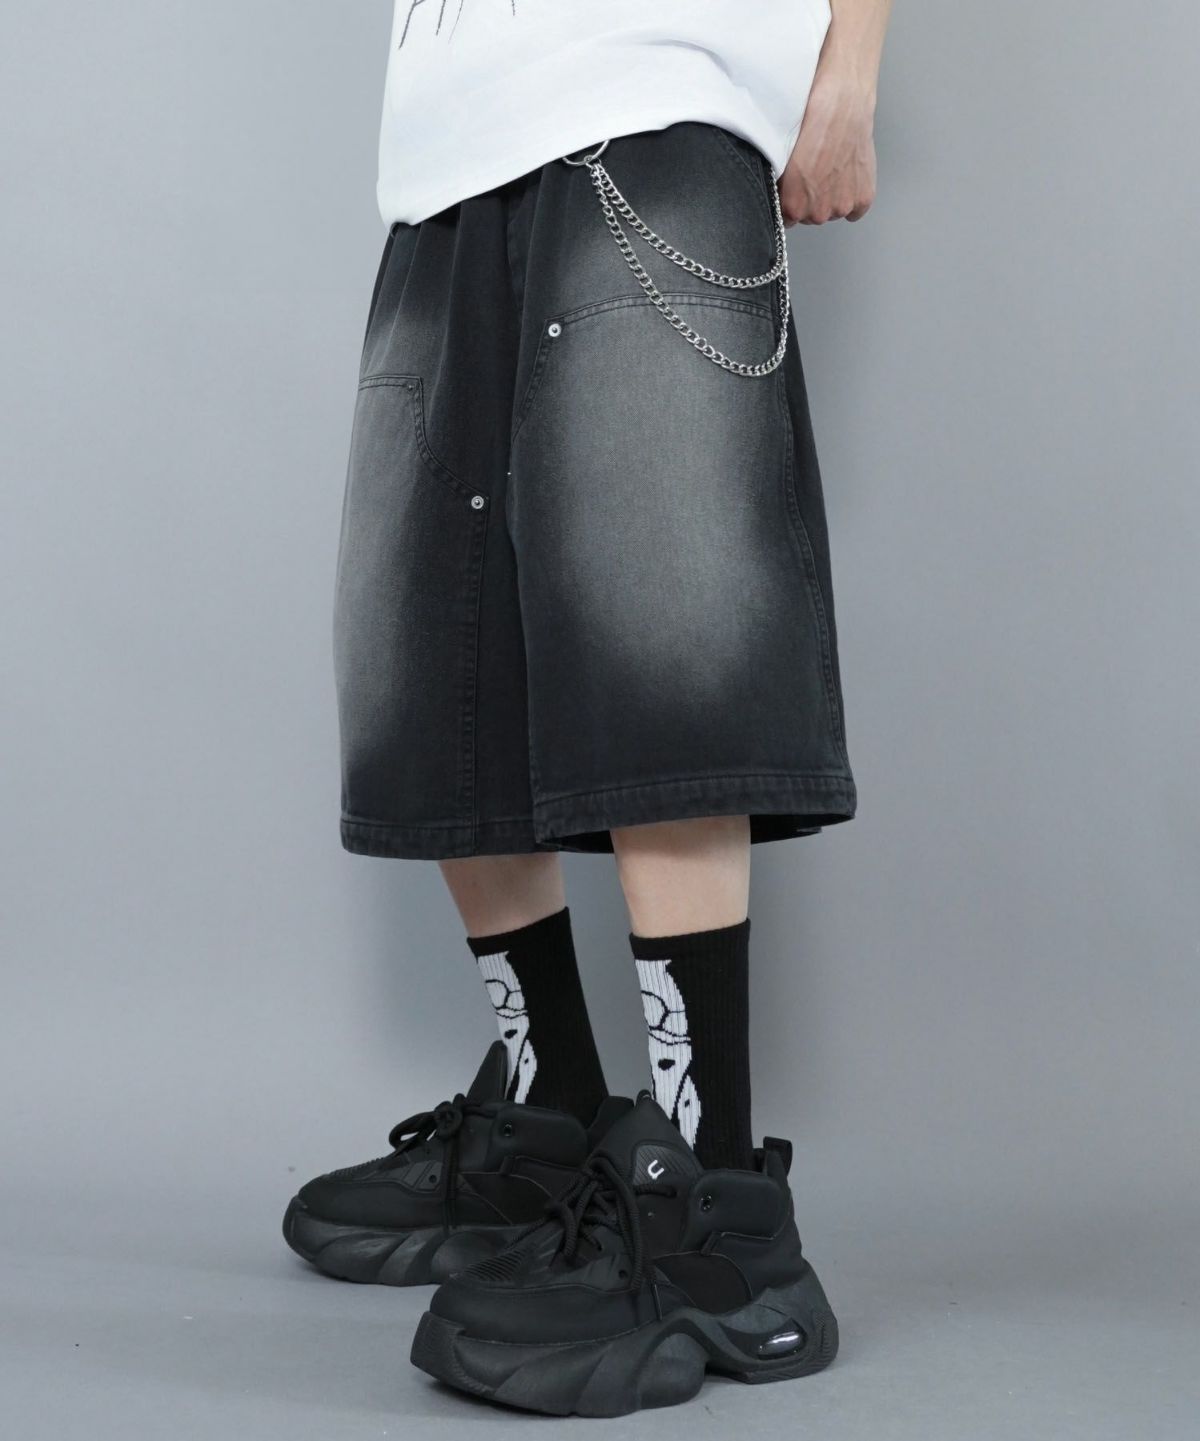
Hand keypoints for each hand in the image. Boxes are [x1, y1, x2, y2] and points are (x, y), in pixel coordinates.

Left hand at [778, 72, 877, 224]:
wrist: (842, 103)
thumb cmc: (811, 123)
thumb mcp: (782, 157)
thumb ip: (782, 186)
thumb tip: (781, 194)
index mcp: (793, 206)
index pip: (787, 219)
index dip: (790, 201)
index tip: (795, 187)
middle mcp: (819, 213)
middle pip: (811, 217)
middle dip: (811, 199)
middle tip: (816, 170)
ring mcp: (843, 206)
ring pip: (833, 212)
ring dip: (832, 197)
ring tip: (833, 168)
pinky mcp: (864, 197)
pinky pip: (856, 212)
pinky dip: (853, 197)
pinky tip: (847, 177)